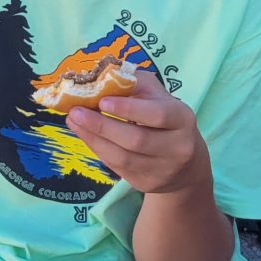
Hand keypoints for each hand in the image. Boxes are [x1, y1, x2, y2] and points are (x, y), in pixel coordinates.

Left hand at [65, 72, 209, 196]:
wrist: (187, 165)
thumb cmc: (167, 120)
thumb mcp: (159, 97)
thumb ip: (134, 84)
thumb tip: (101, 77)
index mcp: (182, 119)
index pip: (157, 115)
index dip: (128, 108)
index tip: (102, 101)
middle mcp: (177, 148)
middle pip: (136, 140)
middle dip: (102, 125)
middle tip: (75, 111)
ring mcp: (162, 170)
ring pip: (122, 157)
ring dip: (93, 138)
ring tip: (72, 121)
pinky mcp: (146, 183)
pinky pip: (117, 167)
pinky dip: (97, 149)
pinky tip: (84, 134)